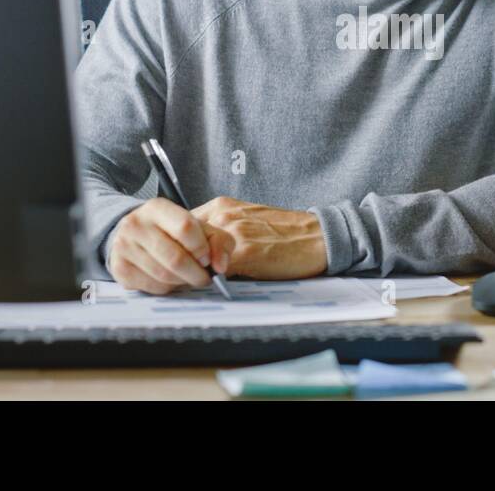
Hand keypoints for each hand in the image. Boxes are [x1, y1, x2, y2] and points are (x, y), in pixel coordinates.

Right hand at [106, 197, 234, 293]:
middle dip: (196, 273)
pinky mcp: (119, 268)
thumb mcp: (198, 227)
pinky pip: (152, 287)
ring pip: (164, 275)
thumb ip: (219, 241)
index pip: (185, 227)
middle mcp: (136, 224)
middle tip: (204, 278)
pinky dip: (168, 289)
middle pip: (175, 257)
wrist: (134, 235)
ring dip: (183, 282)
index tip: (208, 259)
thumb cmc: (172, 232)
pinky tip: (171, 281)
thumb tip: (220, 266)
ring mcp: (124, 246)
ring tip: (188, 278)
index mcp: (157, 208)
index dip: (202, 248)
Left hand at [191, 196, 327, 279]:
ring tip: (199, 285)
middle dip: (180, 262)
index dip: (176, 247)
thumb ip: (219, 232)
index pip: (180, 226)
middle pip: (182, 241)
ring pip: (195, 256)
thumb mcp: (245, 222)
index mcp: (222, 206)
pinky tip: (217, 288)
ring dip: (193, 273)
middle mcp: (224, 215)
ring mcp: (233, 233)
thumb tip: (193, 257)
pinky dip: (211, 282)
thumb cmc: (285, 233)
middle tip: (182, 279)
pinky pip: (216, 271)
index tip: (178, 262)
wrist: (318, 237)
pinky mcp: (246, 253)